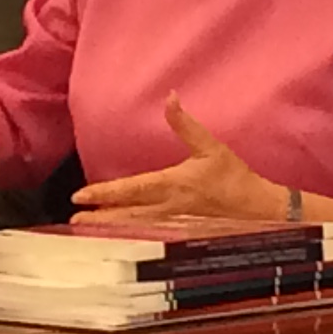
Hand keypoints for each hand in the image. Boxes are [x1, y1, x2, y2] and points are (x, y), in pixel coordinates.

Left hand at [74, 96, 284, 221]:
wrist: (259, 210)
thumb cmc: (235, 178)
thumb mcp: (211, 147)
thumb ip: (186, 124)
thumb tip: (170, 97)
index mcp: (173, 185)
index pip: (131, 190)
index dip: (104, 193)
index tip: (80, 196)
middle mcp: (168, 207)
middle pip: (127, 214)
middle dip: (99, 217)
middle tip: (73, 219)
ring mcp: (173, 223)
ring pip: (135, 226)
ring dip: (111, 227)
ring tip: (88, 228)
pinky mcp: (181, 231)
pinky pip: (149, 233)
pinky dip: (131, 234)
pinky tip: (119, 236)